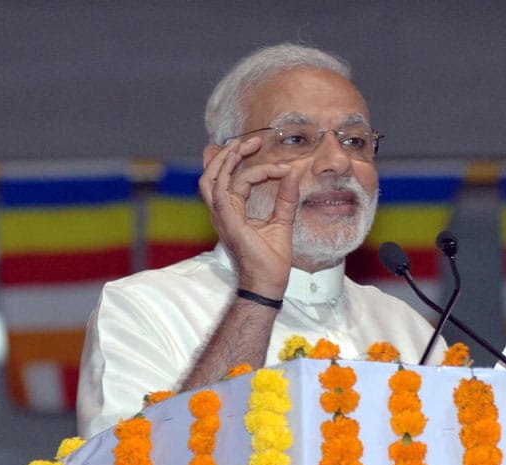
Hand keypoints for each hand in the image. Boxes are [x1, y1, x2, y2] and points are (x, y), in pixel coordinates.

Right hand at [199, 138, 299, 298]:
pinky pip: (221, 191)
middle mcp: (223, 213)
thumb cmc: (272, 259)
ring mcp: (222, 217)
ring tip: (243, 145)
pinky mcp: (228, 222)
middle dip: (230, 154)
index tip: (283, 167)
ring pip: (211, 179)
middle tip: (252, 141)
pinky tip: (243, 162)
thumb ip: (286, 197)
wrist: (269, 282)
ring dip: (225, 159)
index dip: (256, 168)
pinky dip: (231, 173)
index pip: (235, 181)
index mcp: (233, 213)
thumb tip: (294, 173)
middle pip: (214, 175)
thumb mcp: (283, 221)